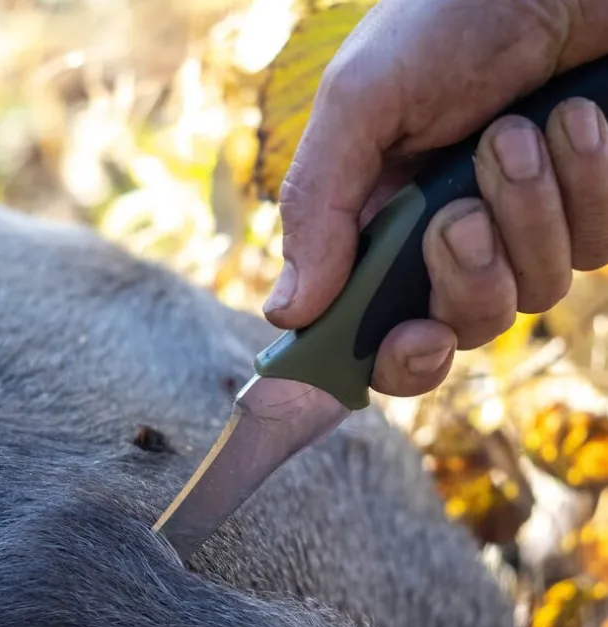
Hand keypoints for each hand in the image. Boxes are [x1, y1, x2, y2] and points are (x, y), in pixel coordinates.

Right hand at [264, 0, 607, 397]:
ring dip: (529, 210)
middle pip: (461, 327)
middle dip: (468, 276)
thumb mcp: (360, 101)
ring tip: (524, 128)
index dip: (397, 359)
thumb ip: (316, 207)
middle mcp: (449, 241)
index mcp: (379, 227)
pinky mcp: (587, 214)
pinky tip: (579, 120)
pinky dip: (588, 185)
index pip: (378, 332)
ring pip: (532, 293)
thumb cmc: (448, 18)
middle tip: (461, 212)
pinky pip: (595, 249)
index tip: (415, 341)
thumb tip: (284, 312)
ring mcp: (523, 232)